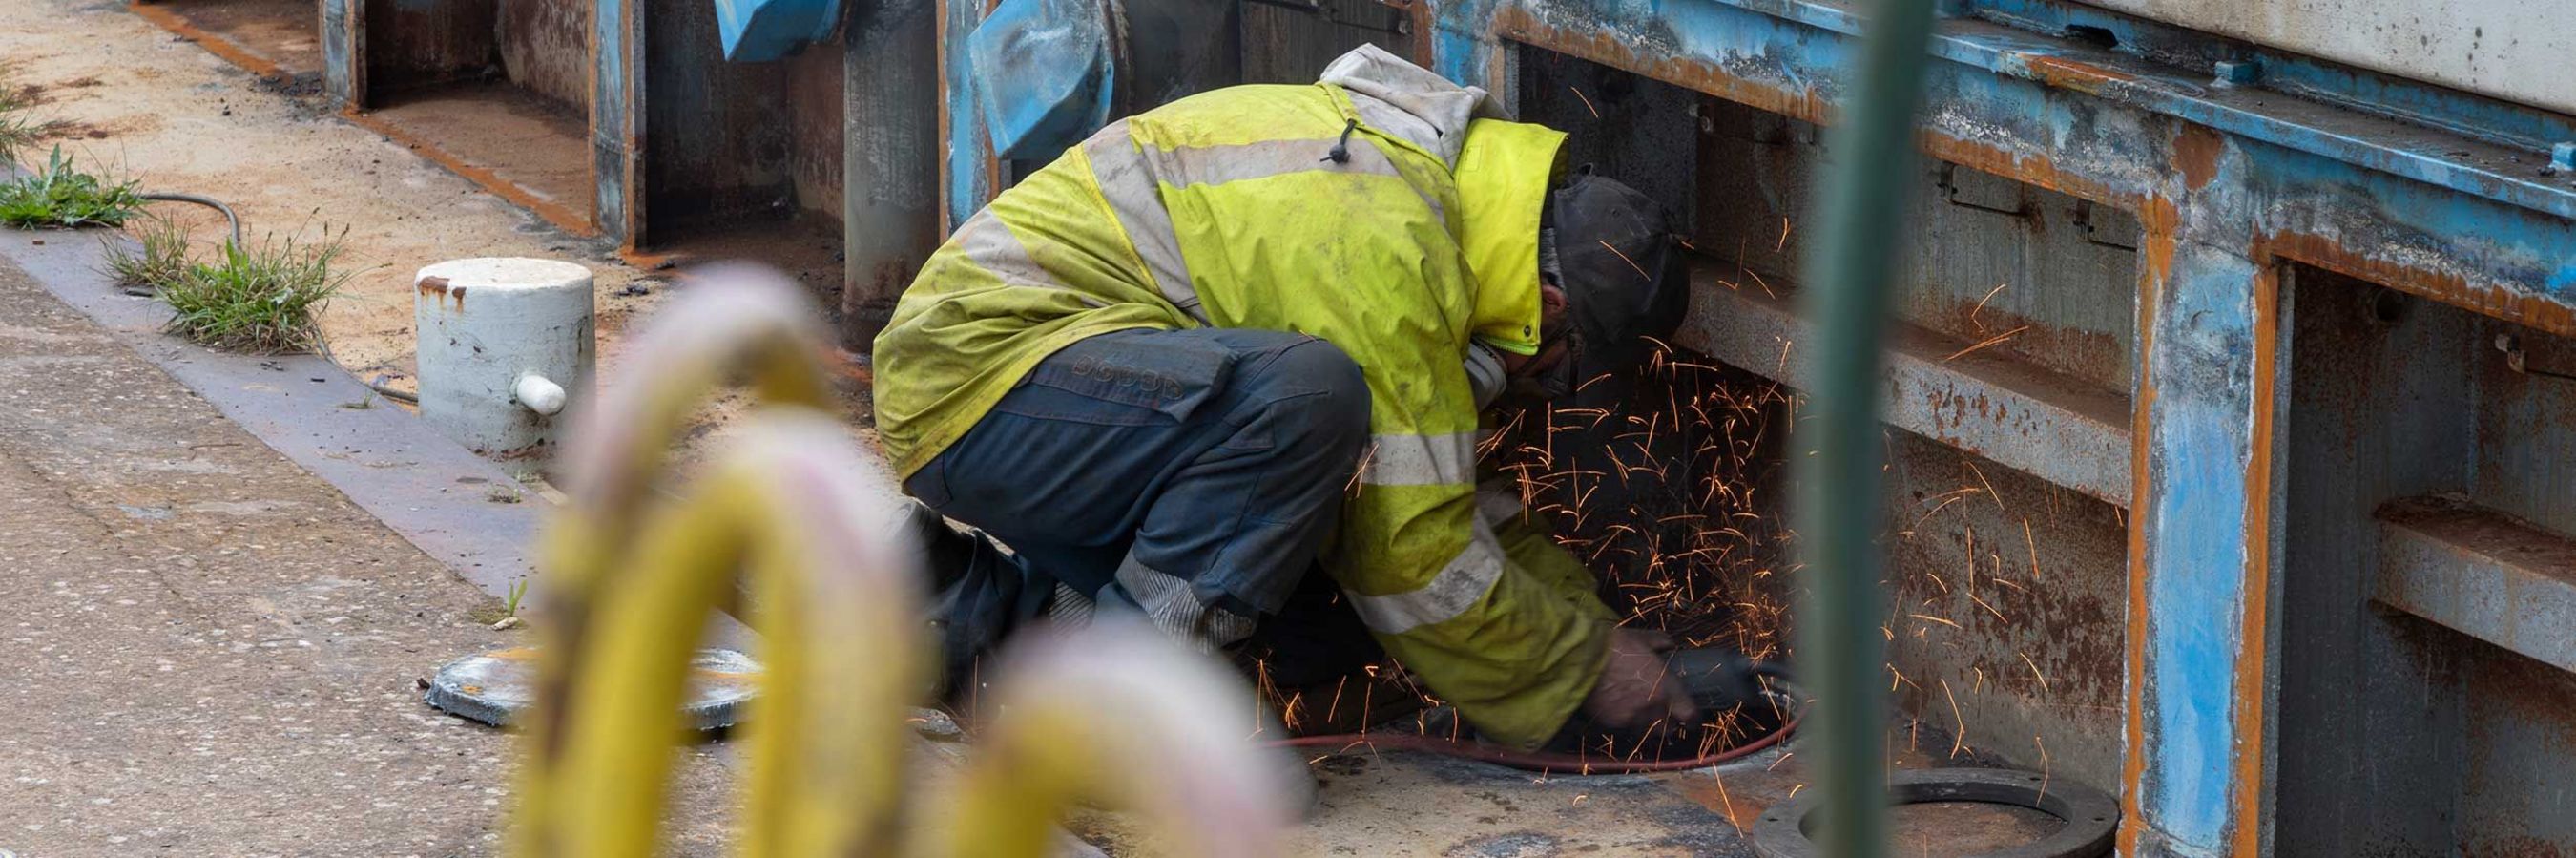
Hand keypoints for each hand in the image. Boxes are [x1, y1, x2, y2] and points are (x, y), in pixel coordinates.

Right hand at [1581, 628, 1701, 729]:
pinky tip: (1621, 713)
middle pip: (1670, 729)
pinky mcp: (1612, 724)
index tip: (1692, 718)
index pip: (1689, 714)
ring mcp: (1632, 718)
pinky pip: (1625, 730)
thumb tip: (1669, 643)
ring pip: (1648, 733)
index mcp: (1666, 688)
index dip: (1693, 718)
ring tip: (1643, 716)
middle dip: (1670, 724)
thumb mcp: (1640, 638)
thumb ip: (1659, 641)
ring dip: (1649, 726)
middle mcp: (1653, 708)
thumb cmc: (1614, 646)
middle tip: (1666, 716)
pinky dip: (1627, 724)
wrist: (1581, 658)